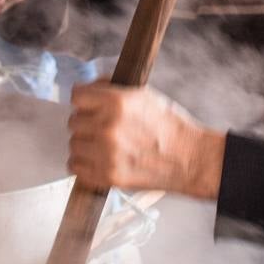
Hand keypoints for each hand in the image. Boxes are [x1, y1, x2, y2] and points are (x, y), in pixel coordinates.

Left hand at [68, 83, 225, 199]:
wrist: (189, 158)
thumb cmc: (169, 126)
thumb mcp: (144, 95)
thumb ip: (112, 89)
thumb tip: (90, 87)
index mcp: (118, 102)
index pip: (77, 96)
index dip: (84, 100)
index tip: (89, 105)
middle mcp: (108, 127)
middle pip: (74, 121)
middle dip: (87, 123)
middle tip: (105, 128)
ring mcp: (106, 153)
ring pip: (74, 144)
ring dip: (86, 144)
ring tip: (105, 146)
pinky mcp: (107, 176)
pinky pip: (75, 167)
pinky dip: (85, 164)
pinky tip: (101, 160)